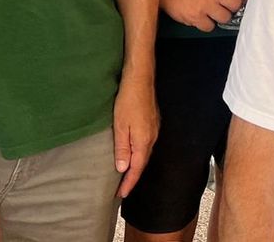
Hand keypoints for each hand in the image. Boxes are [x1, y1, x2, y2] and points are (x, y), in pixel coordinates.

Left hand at [112, 74, 157, 197]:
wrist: (140, 79)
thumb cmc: (128, 101)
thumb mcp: (120, 126)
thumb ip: (122, 148)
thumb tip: (123, 169)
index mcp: (143, 142)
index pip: (136, 169)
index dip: (128, 183)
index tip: (121, 195)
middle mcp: (151, 138)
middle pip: (142, 162)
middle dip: (132, 177)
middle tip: (121, 189)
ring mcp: (153, 130)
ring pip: (144, 153)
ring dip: (135, 165)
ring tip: (125, 174)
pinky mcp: (152, 123)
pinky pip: (145, 144)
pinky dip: (138, 154)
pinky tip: (131, 153)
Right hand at [161, 0, 250, 30]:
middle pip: (236, 4)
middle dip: (232, 6)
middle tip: (224, 5)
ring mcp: (204, 4)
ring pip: (226, 17)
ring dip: (220, 16)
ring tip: (212, 11)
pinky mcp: (195, 17)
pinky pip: (210, 27)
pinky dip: (207, 24)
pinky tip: (202, 17)